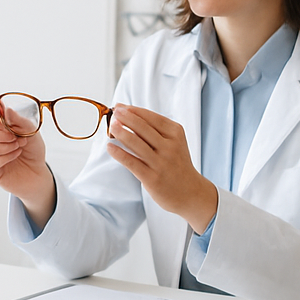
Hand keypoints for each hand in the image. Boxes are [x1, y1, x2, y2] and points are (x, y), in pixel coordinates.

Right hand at [0, 105, 55, 230]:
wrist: (38, 171)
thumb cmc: (32, 149)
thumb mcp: (30, 130)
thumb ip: (18, 119)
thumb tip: (6, 109)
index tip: (7, 126)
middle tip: (15, 138)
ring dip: (3, 147)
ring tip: (17, 147)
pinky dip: (3, 159)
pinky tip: (14, 156)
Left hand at [106, 104, 216, 233]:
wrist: (190, 192)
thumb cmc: (176, 163)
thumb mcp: (174, 142)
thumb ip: (155, 130)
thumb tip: (128, 115)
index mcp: (175, 134)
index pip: (151, 117)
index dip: (133, 111)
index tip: (120, 106)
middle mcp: (170, 147)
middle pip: (143, 128)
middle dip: (126, 118)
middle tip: (114, 112)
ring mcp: (161, 163)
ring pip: (137, 143)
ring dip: (121, 132)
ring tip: (111, 125)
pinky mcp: (152, 178)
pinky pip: (132, 162)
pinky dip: (119, 153)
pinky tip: (110, 147)